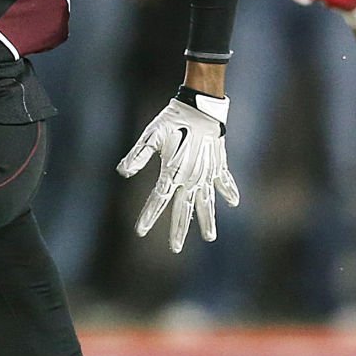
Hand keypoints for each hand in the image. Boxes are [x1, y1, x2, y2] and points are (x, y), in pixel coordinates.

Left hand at [116, 88, 239, 252]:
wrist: (201, 107)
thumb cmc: (172, 120)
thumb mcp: (151, 136)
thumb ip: (138, 155)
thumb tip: (122, 172)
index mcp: (172, 172)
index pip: (158, 200)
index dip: (148, 216)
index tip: (140, 232)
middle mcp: (190, 177)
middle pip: (184, 209)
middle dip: (179, 230)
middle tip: (175, 249)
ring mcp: (206, 173)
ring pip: (207, 202)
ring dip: (207, 220)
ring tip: (210, 237)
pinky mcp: (218, 165)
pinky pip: (224, 182)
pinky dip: (229, 191)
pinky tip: (234, 203)